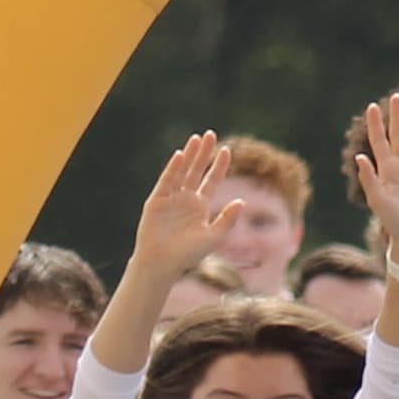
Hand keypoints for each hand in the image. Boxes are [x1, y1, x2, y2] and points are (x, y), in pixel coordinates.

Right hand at [127, 130, 226, 284]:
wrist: (163, 264)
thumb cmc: (188, 254)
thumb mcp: (214, 236)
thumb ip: (228, 219)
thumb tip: (242, 201)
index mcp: (200, 206)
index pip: (211, 180)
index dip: (219, 165)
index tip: (227, 150)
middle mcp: (186, 199)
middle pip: (197, 170)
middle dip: (203, 153)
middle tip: (210, 134)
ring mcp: (171, 198)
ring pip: (182, 172)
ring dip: (189, 155)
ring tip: (197, 138)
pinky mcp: (157, 201)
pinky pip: (167, 181)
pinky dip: (173, 169)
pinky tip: (180, 155)